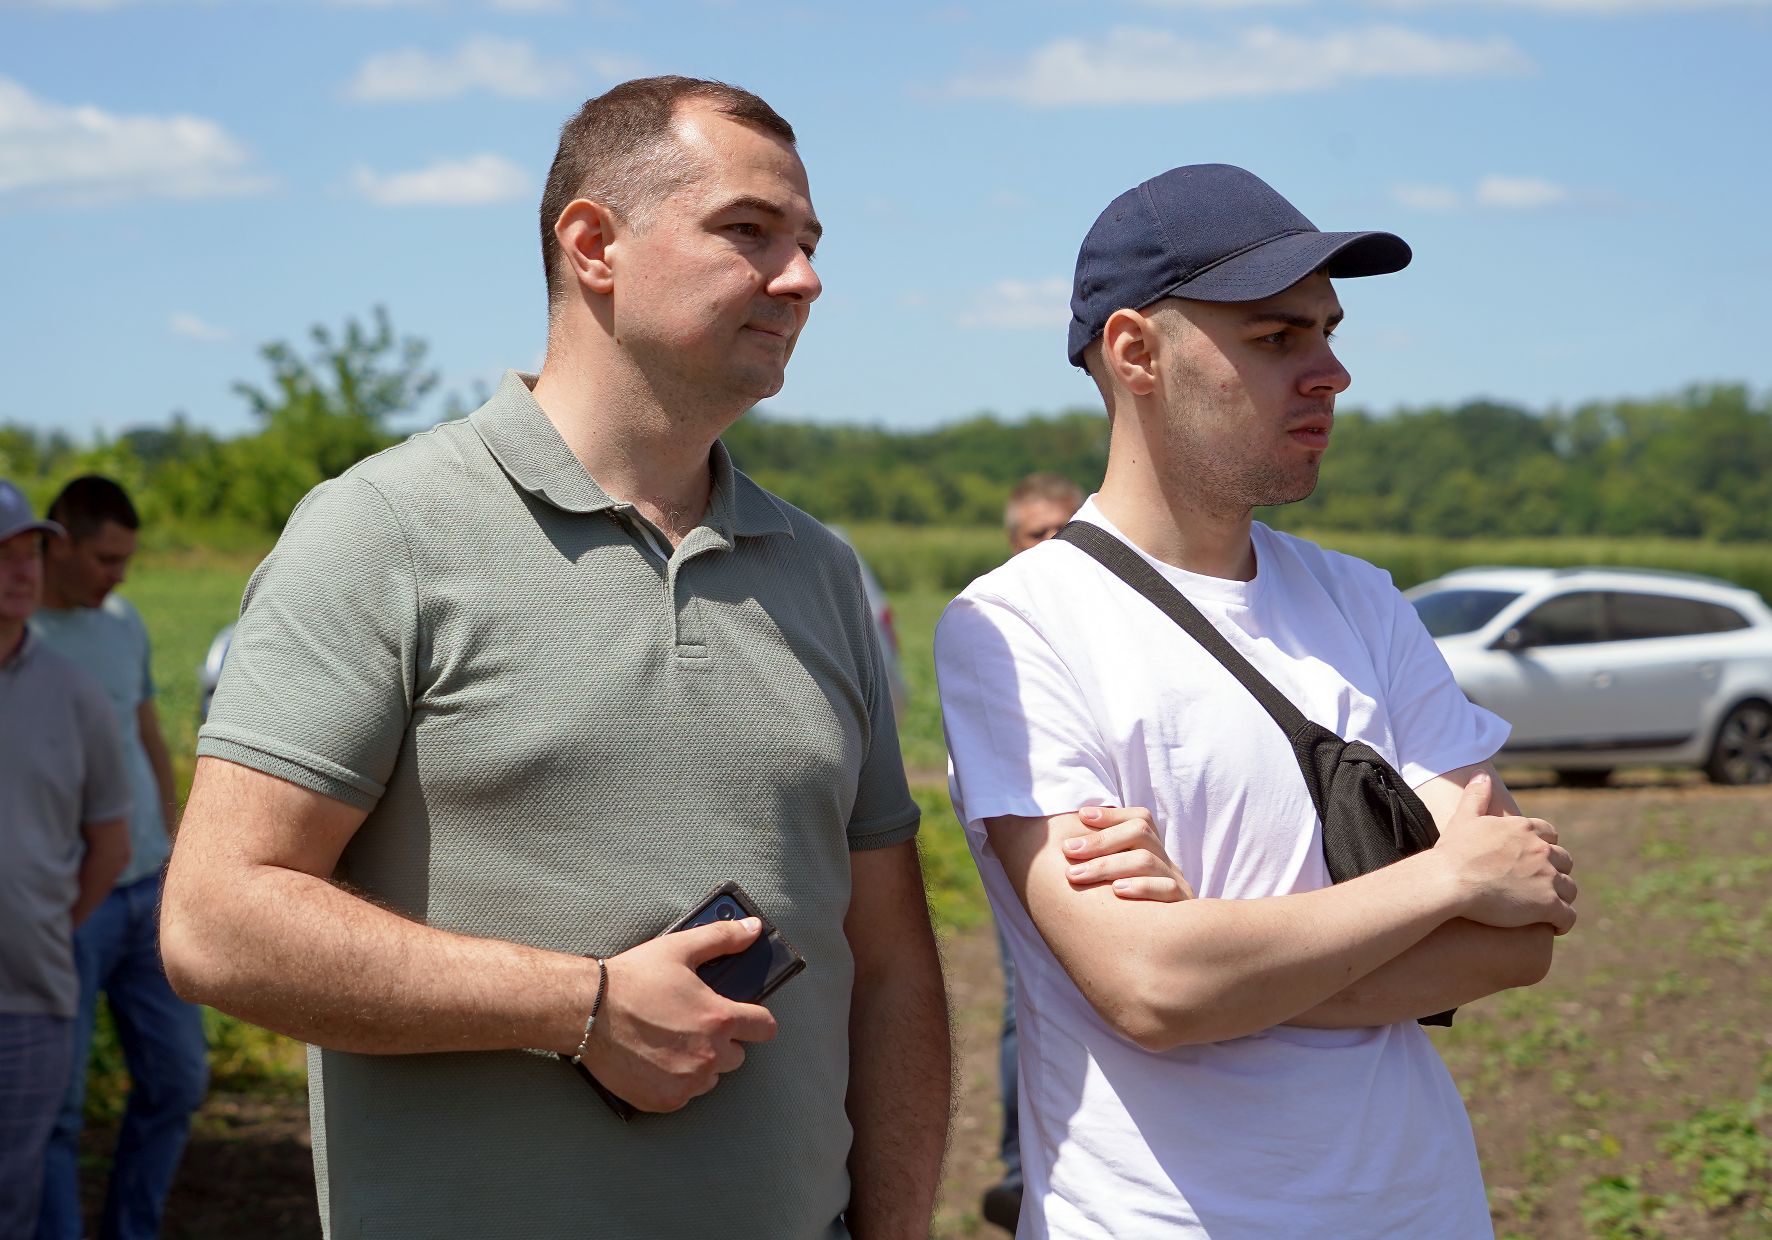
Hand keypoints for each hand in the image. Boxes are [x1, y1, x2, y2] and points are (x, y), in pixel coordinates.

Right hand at [580, 917, 778, 1112]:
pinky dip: (675, 1083)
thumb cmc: (633, 979)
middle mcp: (709, 1055)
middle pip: (737, 1056)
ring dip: (699, 1064)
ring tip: (670, 1042)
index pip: (764, 1028)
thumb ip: (722, 938)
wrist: (588, 1011)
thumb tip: (753, 928)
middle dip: (721, 1042)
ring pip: (710, 1078)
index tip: (745, 1019)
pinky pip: (684, 1095)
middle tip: (692, 1026)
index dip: (756, 1021)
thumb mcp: (680, 948)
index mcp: (719, 1019)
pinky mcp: (664, 1101)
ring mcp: (687, 1082)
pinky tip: (655, 1061)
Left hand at [1062, 805, 1193, 901]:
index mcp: (1152, 852)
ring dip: (1108, 865)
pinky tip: (1116, 891)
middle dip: (1100, 840)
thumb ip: (1097, 859)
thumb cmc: (1125, 913)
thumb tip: (1070, 833)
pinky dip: (1140, 887)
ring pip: (1147, 860)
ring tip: (1078, 874)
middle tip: (1068, 850)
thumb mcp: (1114, 881)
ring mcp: (1176, 882)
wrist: (1165, 955)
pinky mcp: (1183, 906)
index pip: (1140, 819)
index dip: (1112, 815)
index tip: (1082, 816)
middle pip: (1140, 833)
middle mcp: (1165, 863)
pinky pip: (1167, 889)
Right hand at [1432, 774, 1576, 934]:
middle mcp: (1542, 849)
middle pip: (1564, 861)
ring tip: (1547, 909)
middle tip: (1539, 887)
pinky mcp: (1548, 904)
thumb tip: (1481, 775)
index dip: (1544, 847)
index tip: (1534, 860)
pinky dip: (1563, 923)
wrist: (1449, 881)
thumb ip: (1476, 796)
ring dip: (1560, 898)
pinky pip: (1568, 916)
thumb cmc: (1452, 852)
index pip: (1550, 834)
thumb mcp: (1464, 818)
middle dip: (1555, 873)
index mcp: (1525, 828)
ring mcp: (1547, 877)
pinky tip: (1553, 927)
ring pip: (1569, 889)